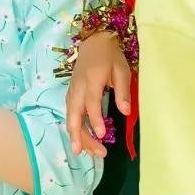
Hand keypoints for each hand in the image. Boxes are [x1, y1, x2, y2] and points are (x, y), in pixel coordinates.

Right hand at [65, 31, 130, 158]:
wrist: (93, 41)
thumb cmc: (110, 55)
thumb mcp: (122, 69)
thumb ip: (122, 91)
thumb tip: (125, 111)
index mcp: (91, 78)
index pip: (90, 102)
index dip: (95, 120)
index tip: (102, 135)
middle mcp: (78, 86)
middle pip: (74, 113)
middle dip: (80, 135)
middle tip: (90, 153)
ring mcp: (72, 90)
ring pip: (70, 115)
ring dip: (76, 135)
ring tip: (85, 152)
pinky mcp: (71, 93)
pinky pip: (70, 113)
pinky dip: (73, 127)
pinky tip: (80, 139)